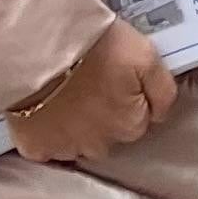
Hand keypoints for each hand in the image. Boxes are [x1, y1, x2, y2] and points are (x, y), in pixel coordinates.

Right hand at [6, 20, 178, 161]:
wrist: (43, 47)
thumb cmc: (97, 48)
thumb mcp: (146, 57)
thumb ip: (163, 91)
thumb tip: (162, 114)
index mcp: (129, 125)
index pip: (140, 120)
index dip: (131, 97)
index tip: (118, 78)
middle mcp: (100, 146)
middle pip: (109, 135)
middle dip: (104, 116)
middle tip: (91, 83)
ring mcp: (66, 150)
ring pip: (78, 143)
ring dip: (76, 126)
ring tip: (66, 94)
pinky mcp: (35, 148)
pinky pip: (46, 148)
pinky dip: (47, 134)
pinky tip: (44, 110)